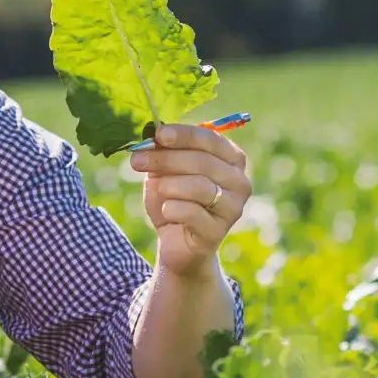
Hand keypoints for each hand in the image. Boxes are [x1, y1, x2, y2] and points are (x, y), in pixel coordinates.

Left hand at [130, 123, 250, 279]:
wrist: (176, 243)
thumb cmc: (173, 200)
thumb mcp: (164, 172)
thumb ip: (163, 152)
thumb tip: (153, 136)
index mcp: (232, 160)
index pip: (211, 140)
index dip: (184, 135)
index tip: (159, 134)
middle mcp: (239, 182)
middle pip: (203, 162)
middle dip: (166, 159)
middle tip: (137, 160)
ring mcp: (233, 208)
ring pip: (199, 186)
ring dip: (168, 185)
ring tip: (158, 190)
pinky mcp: (218, 231)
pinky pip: (192, 212)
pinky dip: (171, 208)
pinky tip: (166, 211)